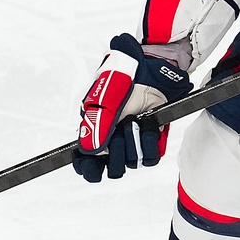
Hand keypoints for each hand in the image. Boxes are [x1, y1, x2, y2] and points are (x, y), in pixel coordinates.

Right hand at [74, 34, 193, 182]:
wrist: (153, 71)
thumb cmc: (124, 80)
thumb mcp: (105, 100)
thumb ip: (97, 126)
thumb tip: (90, 152)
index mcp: (95, 131)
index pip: (87, 162)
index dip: (89, 168)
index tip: (93, 169)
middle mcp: (113, 140)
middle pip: (112, 167)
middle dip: (117, 150)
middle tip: (120, 131)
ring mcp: (133, 141)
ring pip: (133, 162)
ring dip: (135, 141)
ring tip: (136, 121)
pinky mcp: (152, 140)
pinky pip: (151, 156)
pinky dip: (151, 142)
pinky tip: (149, 127)